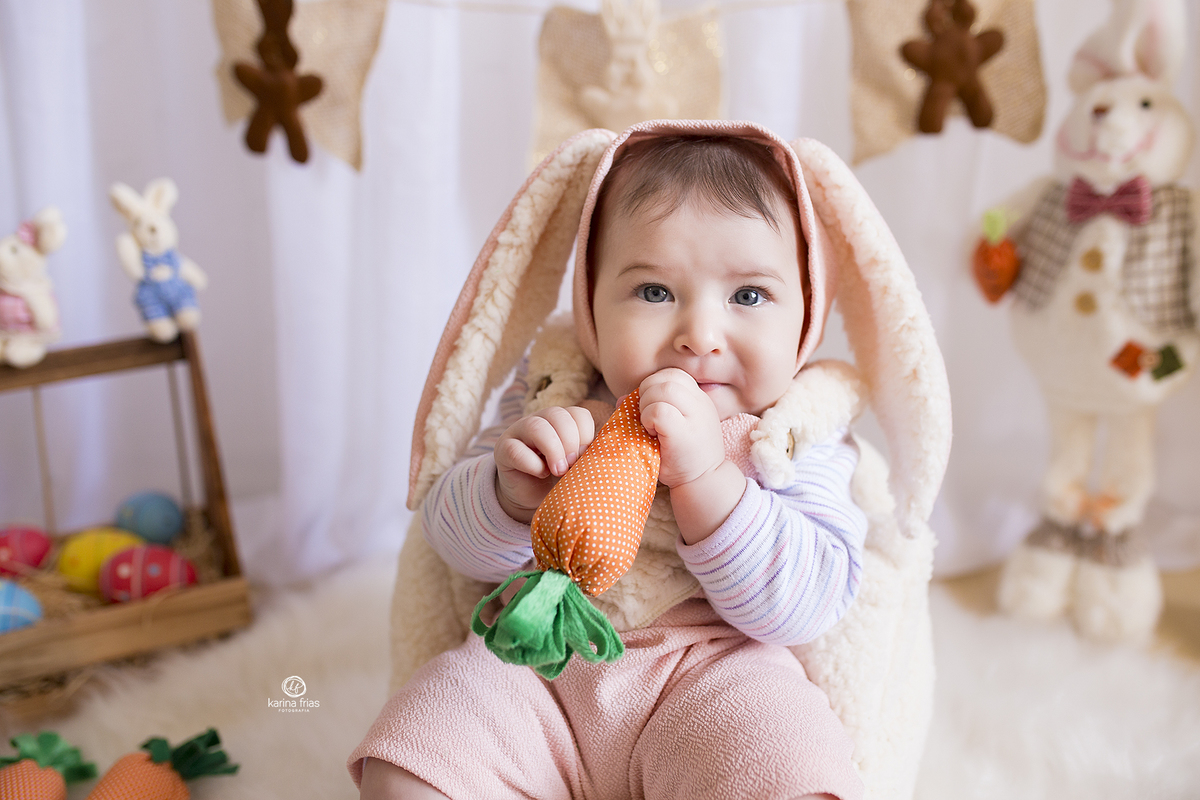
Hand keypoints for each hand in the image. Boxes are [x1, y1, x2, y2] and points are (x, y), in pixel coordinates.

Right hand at [494, 406, 595, 522]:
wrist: (533, 497)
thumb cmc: (562, 478)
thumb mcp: (581, 463)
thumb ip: (596, 450)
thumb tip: (624, 439)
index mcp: (563, 421)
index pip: (578, 414)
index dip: (586, 435)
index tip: (585, 456)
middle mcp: (540, 420)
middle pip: (558, 415)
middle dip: (570, 442)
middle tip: (572, 466)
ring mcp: (519, 432)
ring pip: (536, 426)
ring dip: (553, 450)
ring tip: (559, 471)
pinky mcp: (503, 450)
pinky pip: (516, 450)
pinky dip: (532, 464)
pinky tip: (540, 474)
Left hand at [638, 368, 745, 543]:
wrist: (704, 483)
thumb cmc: (683, 457)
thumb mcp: (671, 427)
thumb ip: (651, 408)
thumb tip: (620, 399)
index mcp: (699, 399)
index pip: (673, 375)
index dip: (654, 385)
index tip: (651, 408)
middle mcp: (701, 404)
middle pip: (667, 378)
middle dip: (647, 393)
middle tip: (646, 418)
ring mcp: (696, 418)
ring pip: (664, 389)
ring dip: (647, 406)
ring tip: (649, 426)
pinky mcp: (685, 434)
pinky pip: (660, 411)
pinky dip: (648, 418)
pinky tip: (651, 433)